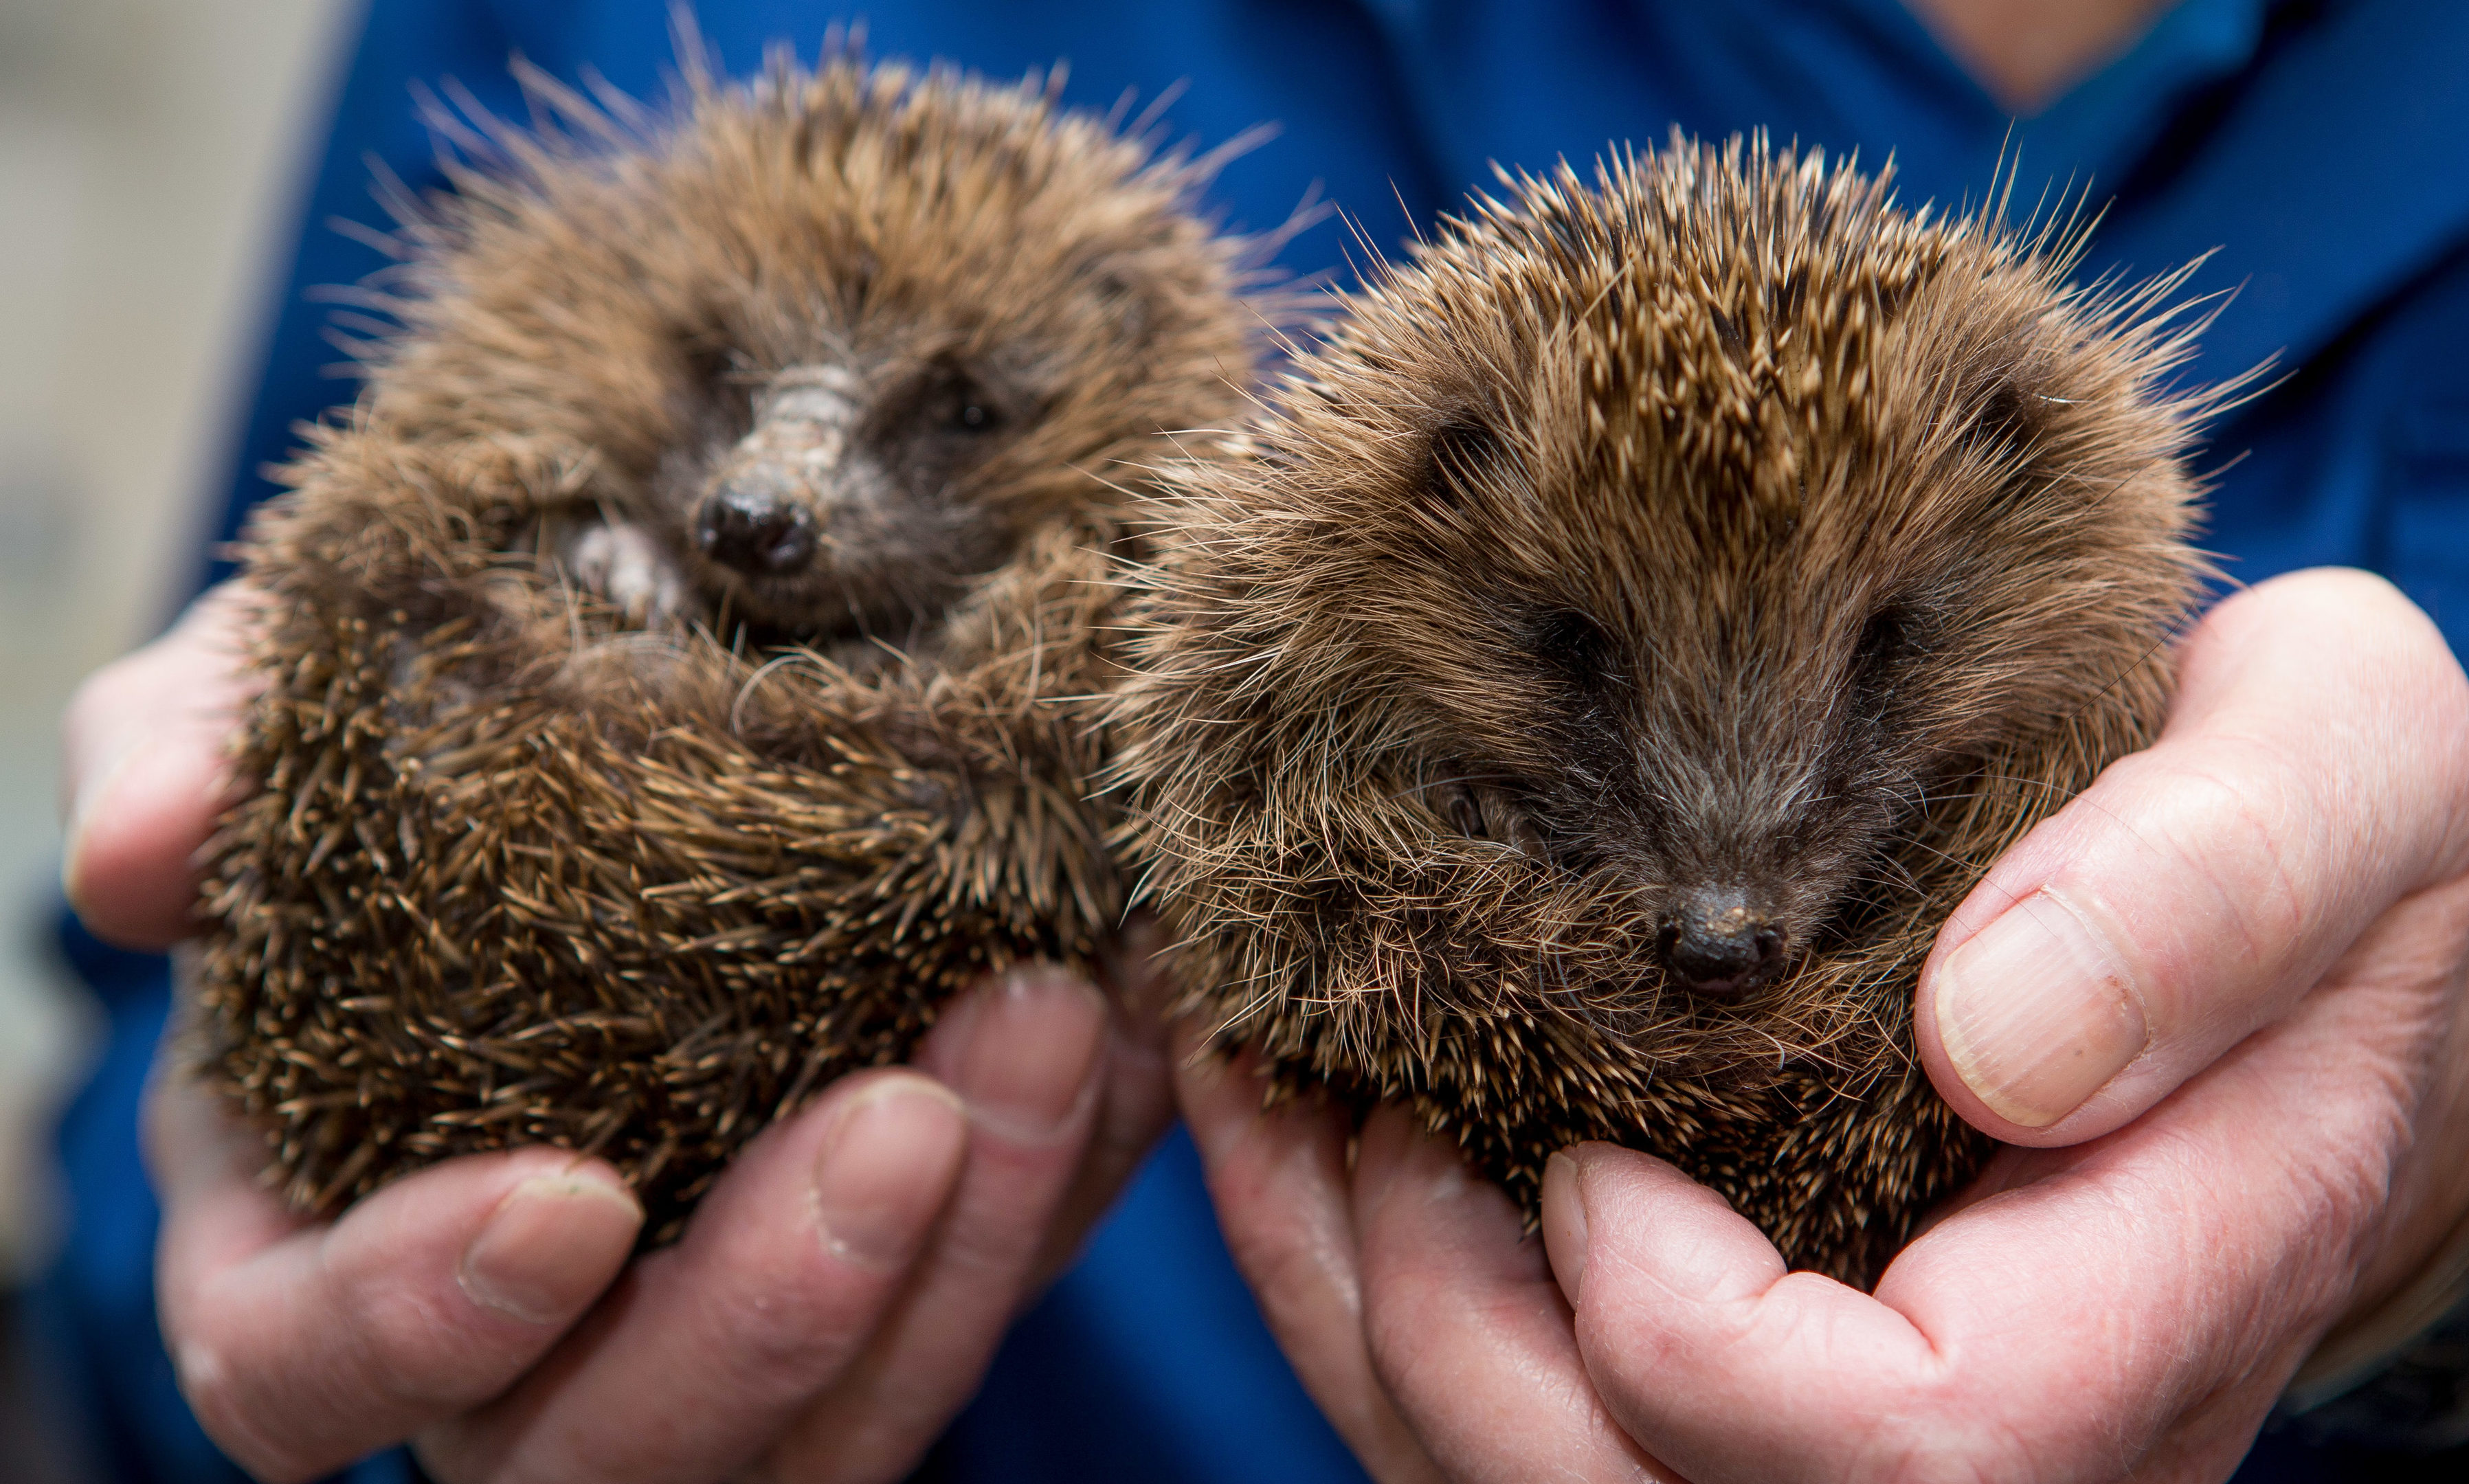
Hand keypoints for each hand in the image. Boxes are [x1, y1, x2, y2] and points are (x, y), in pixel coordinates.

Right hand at [66, 585, 1176, 1483]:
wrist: (657, 689)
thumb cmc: (428, 736)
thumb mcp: (292, 699)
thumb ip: (197, 750)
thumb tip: (139, 856)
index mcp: (329, 1225)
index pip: (304, 1374)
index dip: (412, 1326)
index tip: (564, 1198)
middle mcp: (529, 1326)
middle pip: (622, 1453)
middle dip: (771, 1317)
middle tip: (900, 1115)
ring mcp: (736, 1307)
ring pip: (851, 1412)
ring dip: (972, 1241)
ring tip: (1063, 1015)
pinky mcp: (913, 1254)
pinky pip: (1001, 1280)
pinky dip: (1078, 1168)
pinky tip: (1139, 1015)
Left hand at [1179, 568, 2468, 1482]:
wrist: (2284, 911)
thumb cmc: (2310, 833)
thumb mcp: (2338, 773)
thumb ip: (2221, 883)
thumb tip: (1993, 1039)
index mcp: (2152, 1303)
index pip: (1903, 1454)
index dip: (1687, 1321)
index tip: (1597, 1130)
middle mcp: (2004, 1430)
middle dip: (1445, 1315)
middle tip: (1356, 1085)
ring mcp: (1843, 1427)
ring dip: (1357, 1296)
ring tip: (1282, 1076)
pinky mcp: (1733, 1385)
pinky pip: (1488, 1415)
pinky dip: (1342, 1272)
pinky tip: (1290, 1103)